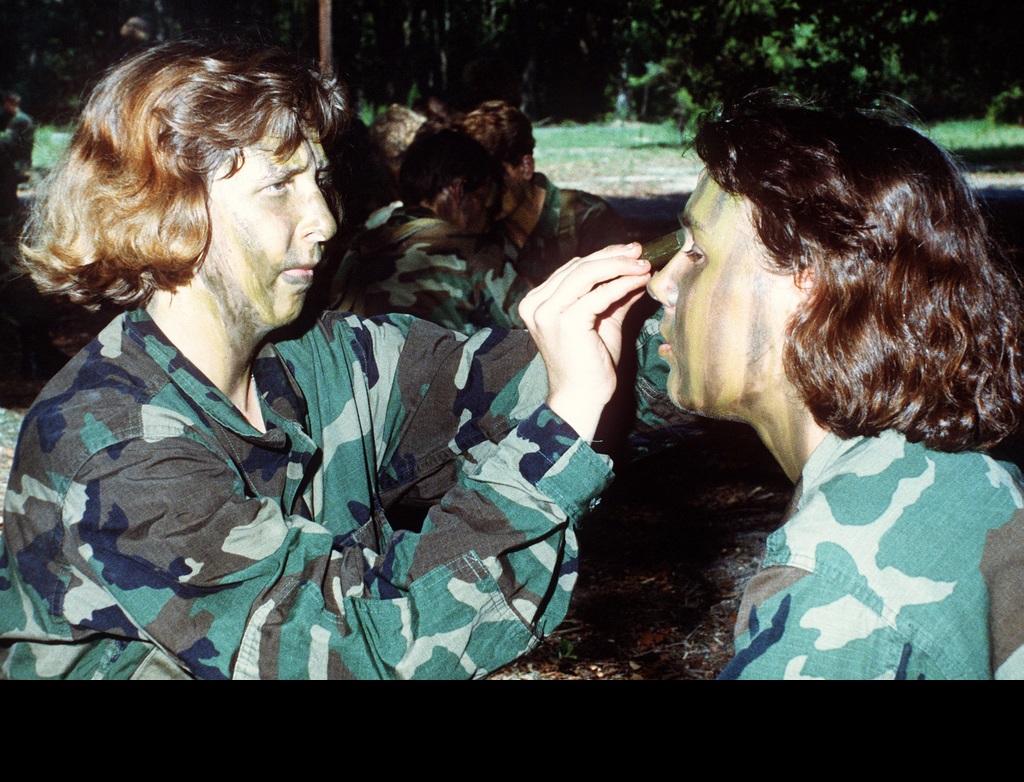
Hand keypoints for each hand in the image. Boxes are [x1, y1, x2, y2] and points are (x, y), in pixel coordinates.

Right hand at [518, 243, 650, 441]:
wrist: (581, 398)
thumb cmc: (589, 364)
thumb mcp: (601, 320)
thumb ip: (613, 295)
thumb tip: (636, 270)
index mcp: (538, 302)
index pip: (572, 268)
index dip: (603, 256)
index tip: (631, 252)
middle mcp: (536, 304)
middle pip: (579, 266)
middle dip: (613, 256)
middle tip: (640, 251)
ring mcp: (548, 312)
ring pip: (588, 274)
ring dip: (620, 266)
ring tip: (643, 264)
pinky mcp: (566, 322)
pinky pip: (599, 294)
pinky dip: (622, 283)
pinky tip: (640, 280)